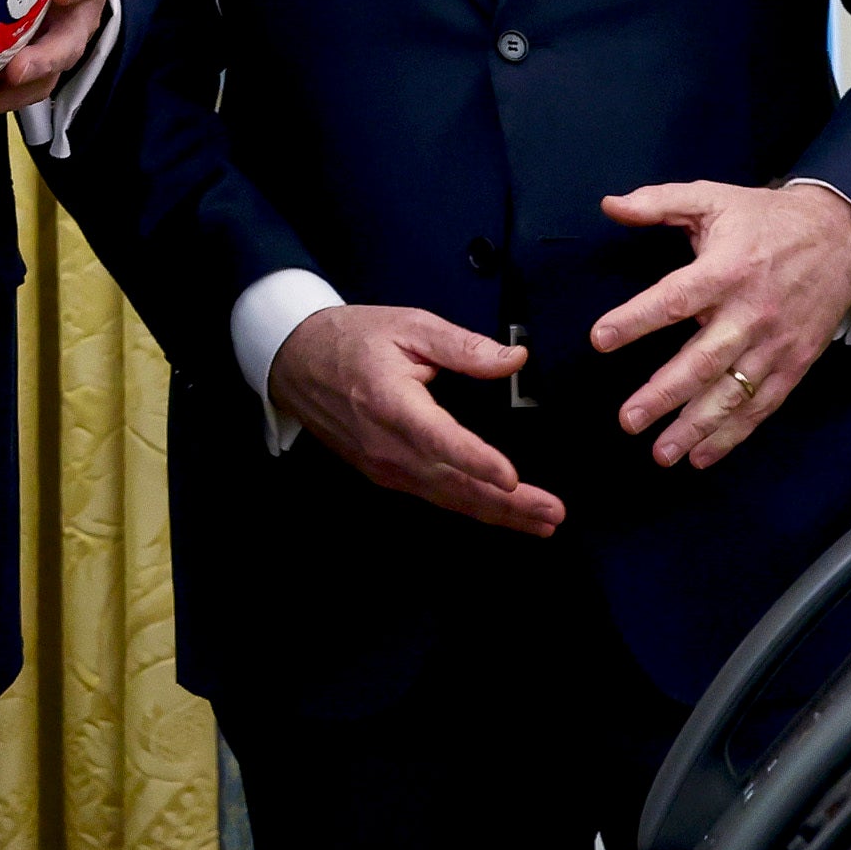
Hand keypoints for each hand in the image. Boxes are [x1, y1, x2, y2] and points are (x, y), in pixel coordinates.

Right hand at [265, 305, 566, 535]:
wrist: (297, 361)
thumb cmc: (355, 337)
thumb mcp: (410, 325)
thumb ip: (463, 346)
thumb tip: (515, 359)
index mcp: (392, 404)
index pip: (440, 440)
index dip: (476, 461)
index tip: (512, 477)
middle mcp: (387, 446)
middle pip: (453, 483)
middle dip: (507, 504)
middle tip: (553, 515)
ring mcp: (383, 466)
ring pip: (446, 497)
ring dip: (496, 514)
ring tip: (540, 524)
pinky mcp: (383, 474)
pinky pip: (433, 496)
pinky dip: (470, 508)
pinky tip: (500, 514)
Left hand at [591, 181, 850, 470]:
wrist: (842, 235)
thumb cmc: (767, 218)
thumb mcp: (714, 197)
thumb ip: (659, 202)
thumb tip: (610, 206)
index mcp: (726, 269)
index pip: (675, 299)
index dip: (636, 319)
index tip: (600, 340)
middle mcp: (750, 311)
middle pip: (703, 360)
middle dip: (664, 393)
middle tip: (629, 419)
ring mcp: (775, 343)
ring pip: (732, 392)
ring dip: (696, 426)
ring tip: (662, 452)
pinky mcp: (794, 363)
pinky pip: (761, 405)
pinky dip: (733, 434)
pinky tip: (702, 455)